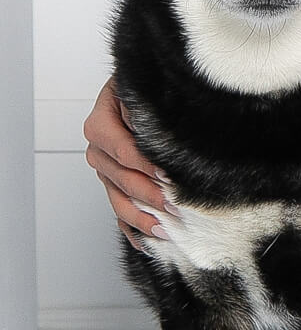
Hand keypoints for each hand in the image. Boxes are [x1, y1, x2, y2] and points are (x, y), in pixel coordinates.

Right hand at [83, 76, 178, 250]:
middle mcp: (98, 149)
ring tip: (163, 230)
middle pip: (121, 178)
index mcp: (100, 123)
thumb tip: (162, 131)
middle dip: (149, 194)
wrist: (136, 91)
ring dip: (141, 217)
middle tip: (174, 206)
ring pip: (118, 199)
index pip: (123, 149)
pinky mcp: (113, 183)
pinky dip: (132, 227)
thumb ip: (146, 110)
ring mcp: (104, 169)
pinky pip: (119, 209)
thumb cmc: (143, 87)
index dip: (144, 164)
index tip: (166, 175)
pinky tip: (145, 242)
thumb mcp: (140, 90)